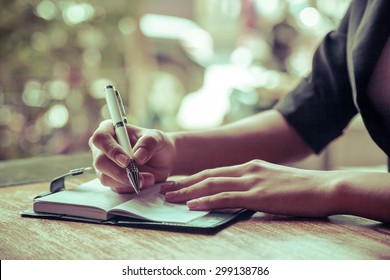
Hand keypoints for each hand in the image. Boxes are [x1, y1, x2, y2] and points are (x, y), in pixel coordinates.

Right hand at [89, 120, 175, 192]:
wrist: (164, 160)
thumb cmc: (157, 144)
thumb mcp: (158, 138)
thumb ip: (148, 143)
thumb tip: (137, 156)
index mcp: (110, 130)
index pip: (100, 138)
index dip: (111, 150)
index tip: (126, 161)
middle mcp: (103, 148)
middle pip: (100, 162)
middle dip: (119, 172)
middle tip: (138, 176)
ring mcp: (106, 166)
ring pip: (106, 178)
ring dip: (127, 181)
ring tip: (148, 179)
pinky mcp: (112, 180)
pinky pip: (116, 187)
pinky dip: (131, 187)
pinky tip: (145, 182)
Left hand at [161, 160, 336, 216]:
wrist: (324, 187)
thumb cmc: (301, 188)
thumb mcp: (273, 181)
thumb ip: (255, 185)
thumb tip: (241, 194)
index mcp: (249, 166)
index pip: (214, 171)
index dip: (193, 178)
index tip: (177, 183)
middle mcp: (246, 169)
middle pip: (207, 175)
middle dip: (183, 183)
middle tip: (164, 189)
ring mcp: (251, 181)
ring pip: (211, 184)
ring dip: (188, 192)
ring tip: (169, 198)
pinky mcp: (258, 195)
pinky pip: (226, 197)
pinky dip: (206, 200)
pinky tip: (192, 205)